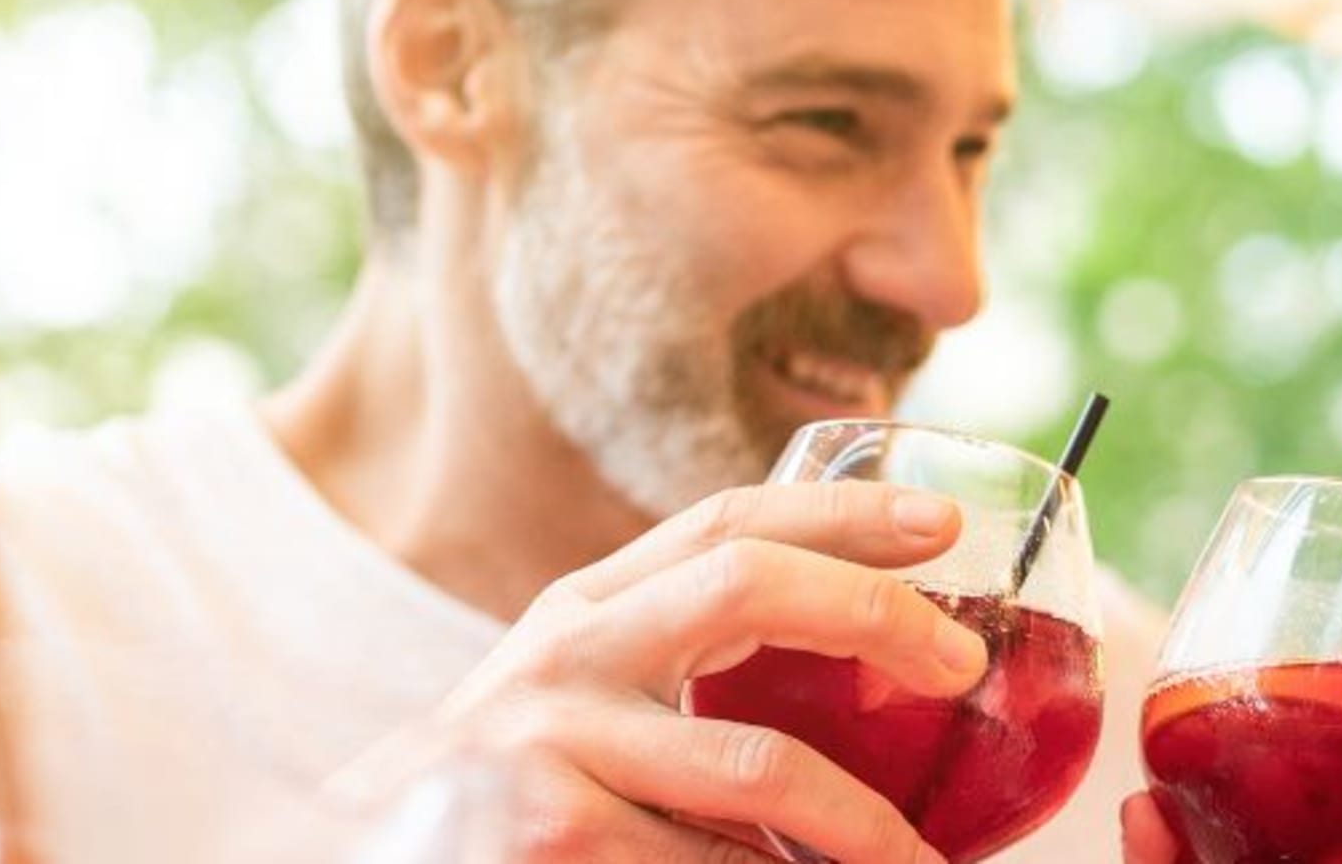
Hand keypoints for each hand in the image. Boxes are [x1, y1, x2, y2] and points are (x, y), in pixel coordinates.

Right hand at [431, 482, 985, 862]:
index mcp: (584, 610)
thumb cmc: (513, 790)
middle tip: (963, 665)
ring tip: (919, 859)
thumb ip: (680, 662)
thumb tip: (863, 654)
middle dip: (874, 614)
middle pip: (746, 588)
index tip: (944, 524)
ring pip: (759, 765)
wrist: (378, 861)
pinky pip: (713, 863)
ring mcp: (552, 747)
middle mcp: (565, 657)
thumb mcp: (582, 699)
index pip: (726, 522)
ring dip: (863, 823)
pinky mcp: (552, 835)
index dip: (842, 512)